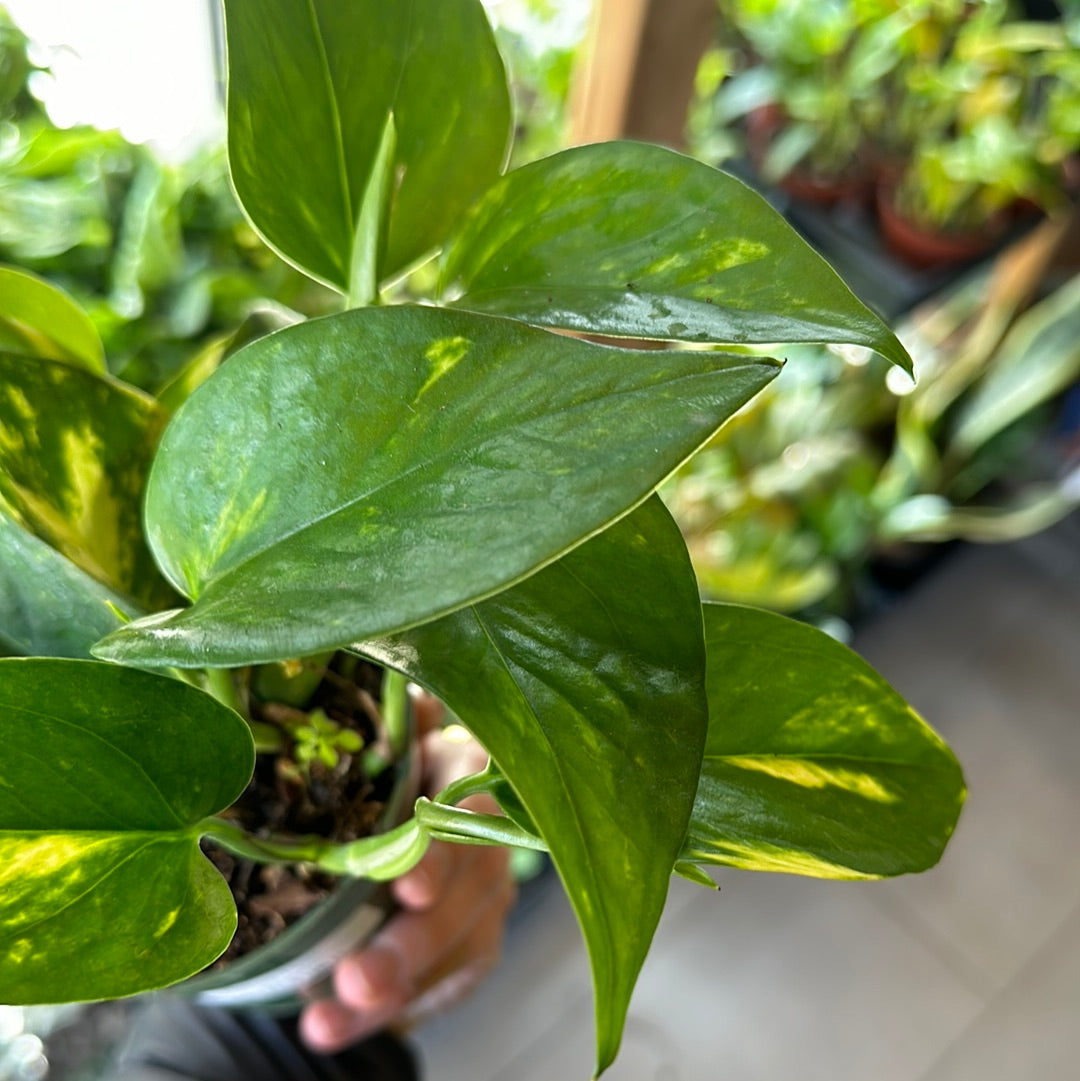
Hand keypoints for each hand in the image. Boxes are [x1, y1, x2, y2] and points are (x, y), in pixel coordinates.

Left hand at [299, 694, 515, 1052]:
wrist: (409, 817)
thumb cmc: (391, 768)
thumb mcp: (394, 739)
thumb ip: (403, 726)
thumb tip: (414, 704)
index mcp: (468, 774)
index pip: (467, 814)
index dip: (439, 854)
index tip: (407, 889)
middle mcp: (490, 838)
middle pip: (460, 898)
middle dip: (409, 943)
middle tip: (356, 979)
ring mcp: (488, 896)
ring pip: (452, 949)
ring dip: (391, 988)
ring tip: (326, 1019)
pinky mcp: (475, 947)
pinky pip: (438, 987)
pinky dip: (387, 1012)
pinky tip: (332, 1028)